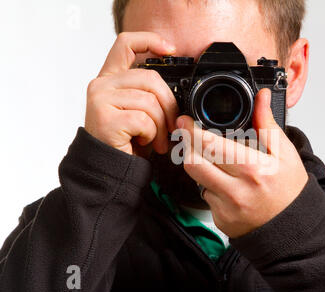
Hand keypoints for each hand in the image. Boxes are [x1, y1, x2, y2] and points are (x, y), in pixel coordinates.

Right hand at [85, 32, 178, 155]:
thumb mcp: (138, 110)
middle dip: (168, 104)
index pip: (126, 43)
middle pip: (150, 78)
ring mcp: (100, 100)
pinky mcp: (105, 118)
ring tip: (155, 140)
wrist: (110, 169)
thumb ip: (148, 92)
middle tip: (170, 126)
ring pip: (149, 101)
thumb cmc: (126, 141)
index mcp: (110, 79)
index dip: (150, 40)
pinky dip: (150, 134)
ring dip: (160, 125)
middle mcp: (101, 85)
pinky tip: (143, 142)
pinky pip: (143, 120)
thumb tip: (175, 90)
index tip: (170, 50)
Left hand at [177, 89, 308, 237]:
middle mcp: (235, 191)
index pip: (209, 146)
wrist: (293, 228)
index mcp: (252, 169)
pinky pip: (206, 197)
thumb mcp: (285, 153)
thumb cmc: (290, 191)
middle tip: (189, 136)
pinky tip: (227, 184)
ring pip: (196, 180)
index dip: (191, 131)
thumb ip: (268, 124)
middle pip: (193, 163)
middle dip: (186, 146)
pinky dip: (211, 186)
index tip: (185, 121)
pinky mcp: (220, 220)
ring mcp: (225, 208)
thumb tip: (262, 97)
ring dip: (199, 165)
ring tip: (214, 159)